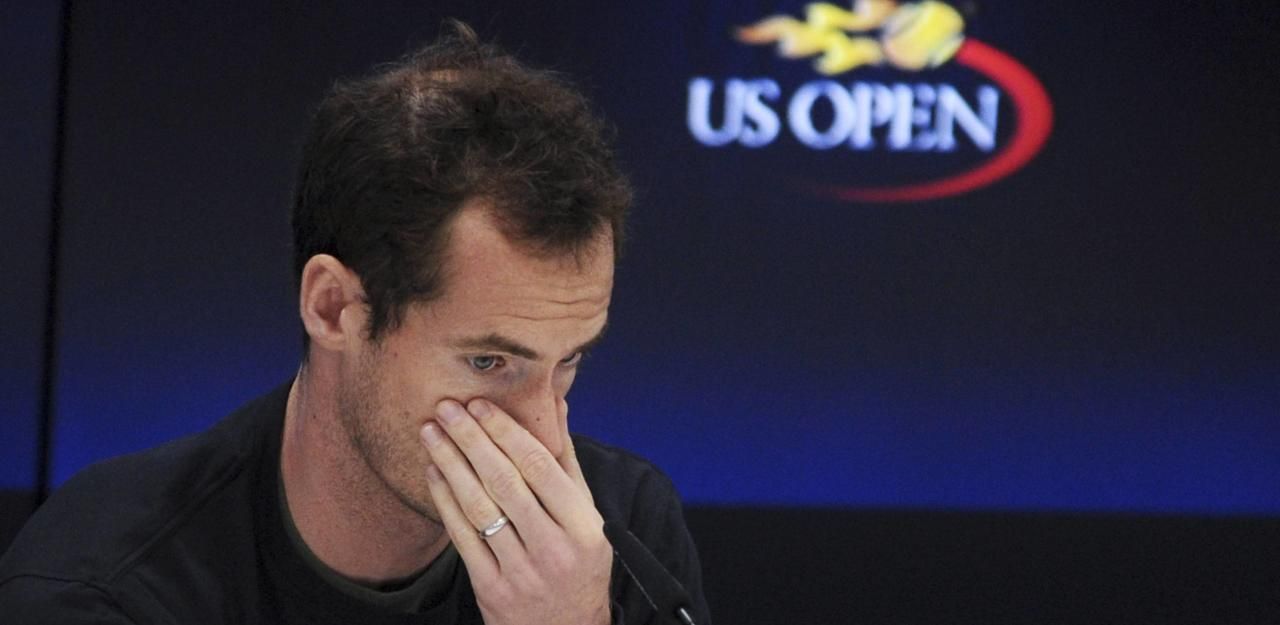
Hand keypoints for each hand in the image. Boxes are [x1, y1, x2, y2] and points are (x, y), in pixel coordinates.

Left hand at [421, 397, 611, 624]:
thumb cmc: (578, 563)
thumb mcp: (587, 515)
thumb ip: (567, 460)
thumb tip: (555, 404)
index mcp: (582, 525)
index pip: (539, 467)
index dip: (506, 432)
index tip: (481, 406)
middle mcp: (552, 548)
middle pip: (504, 481)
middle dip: (472, 439)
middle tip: (448, 409)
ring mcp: (520, 571)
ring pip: (479, 507)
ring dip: (451, 464)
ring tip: (432, 433)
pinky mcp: (491, 589)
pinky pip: (463, 537)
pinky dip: (446, 500)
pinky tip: (434, 473)